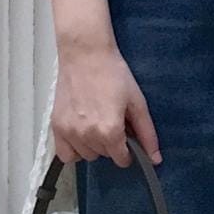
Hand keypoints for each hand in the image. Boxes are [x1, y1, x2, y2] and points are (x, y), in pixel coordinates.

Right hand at [51, 36, 161, 167]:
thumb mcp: (137, 102)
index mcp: (110, 130)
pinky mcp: (57, 126)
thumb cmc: (112, 74)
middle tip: (111, 121)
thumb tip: (156, 159)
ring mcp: (70, 132)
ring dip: (93, 146)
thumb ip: (146, 134)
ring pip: (86, 155)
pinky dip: (74, 149)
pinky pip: (66, 154)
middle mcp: (88, 135)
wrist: (85, 55)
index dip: (127, 150)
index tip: (126, 137)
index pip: (121, 159)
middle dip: (111, 144)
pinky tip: (81, 134)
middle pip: (104, 156)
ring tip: (95, 123)